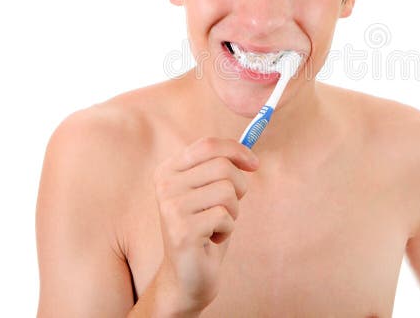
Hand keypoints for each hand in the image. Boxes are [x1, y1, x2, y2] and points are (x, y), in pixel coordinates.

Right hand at [151, 136, 259, 313]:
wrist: (187, 275)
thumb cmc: (205, 228)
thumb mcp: (210, 191)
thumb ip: (222, 166)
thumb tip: (251, 150)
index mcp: (168, 170)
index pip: (208, 144)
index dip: (237, 150)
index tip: (254, 164)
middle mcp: (165, 185)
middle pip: (223, 166)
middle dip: (239, 187)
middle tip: (228, 208)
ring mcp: (171, 208)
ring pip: (228, 191)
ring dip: (233, 211)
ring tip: (216, 225)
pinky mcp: (183, 231)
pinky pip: (226, 216)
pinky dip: (227, 229)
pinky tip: (211, 239)